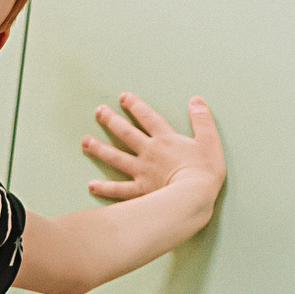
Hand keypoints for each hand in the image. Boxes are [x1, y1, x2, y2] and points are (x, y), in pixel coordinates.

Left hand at [81, 94, 223, 209]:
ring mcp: (141, 171)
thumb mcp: (209, 140)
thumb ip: (202, 119)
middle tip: (98, 111)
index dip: (135, 106)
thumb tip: (196, 100)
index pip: (148, 117)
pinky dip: (105, 188)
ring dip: (100, 148)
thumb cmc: (205, 170)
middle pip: (126, 133)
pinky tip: (91, 185)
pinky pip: (119, 189)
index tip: (122, 97)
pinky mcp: (140, 191)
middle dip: (111, 120)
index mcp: (166, 139)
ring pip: (116, 157)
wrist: (194, 195)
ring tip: (85, 141)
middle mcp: (149, 152)